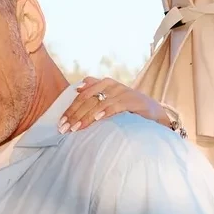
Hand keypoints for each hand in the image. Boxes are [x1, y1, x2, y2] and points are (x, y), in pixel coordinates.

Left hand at [58, 77, 175, 134]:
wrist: (152, 110)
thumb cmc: (127, 106)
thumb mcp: (110, 98)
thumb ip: (95, 91)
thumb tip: (77, 88)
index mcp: (104, 84)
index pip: (82, 96)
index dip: (70, 109)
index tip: (60, 123)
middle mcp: (112, 85)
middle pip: (87, 99)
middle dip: (74, 115)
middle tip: (65, 129)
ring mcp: (122, 92)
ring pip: (99, 103)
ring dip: (86, 117)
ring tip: (76, 128)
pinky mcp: (133, 100)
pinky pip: (116, 105)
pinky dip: (105, 112)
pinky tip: (97, 119)